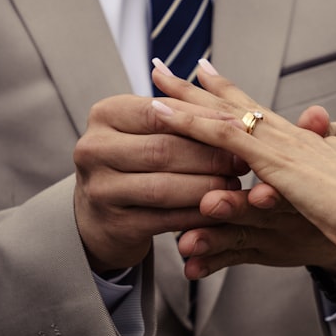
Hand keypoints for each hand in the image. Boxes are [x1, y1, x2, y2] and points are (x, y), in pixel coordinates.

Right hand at [73, 94, 248, 271]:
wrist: (101, 213)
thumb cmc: (134, 162)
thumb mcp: (146, 131)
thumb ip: (180, 117)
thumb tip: (235, 114)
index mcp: (105, 114)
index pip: (160, 111)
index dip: (203, 118)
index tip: (240, 125)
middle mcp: (93, 149)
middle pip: (162, 150)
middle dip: (209, 156)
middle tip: (242, 161)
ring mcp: (100, 189)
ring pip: (164, 187)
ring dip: (206, 187)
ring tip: (234, 185)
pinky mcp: (114, 224)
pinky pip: (165, 219)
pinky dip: (196, 215)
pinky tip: (219, 211)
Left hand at [149, 64, 335, 265]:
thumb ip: (324, 161)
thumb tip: (318, 140)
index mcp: (300, 141)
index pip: (256, 110)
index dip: (227, 91)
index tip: (201, 71)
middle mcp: (286, 136)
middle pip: (232, 105)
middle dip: (195, 87)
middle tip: (161, 66)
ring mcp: (278, 146)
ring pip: (221, 115)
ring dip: (185, 98)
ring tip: (154, 81)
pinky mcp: (273, 162)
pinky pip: (222, 137)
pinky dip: (190, 123)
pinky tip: (162, 116)